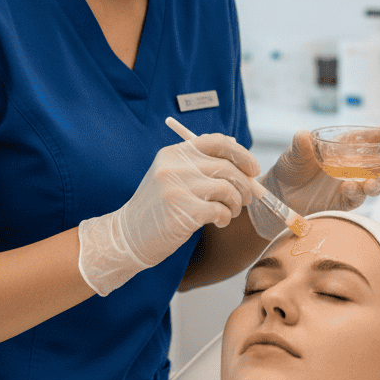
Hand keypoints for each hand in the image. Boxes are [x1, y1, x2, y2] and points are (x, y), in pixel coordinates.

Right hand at [78, 134, 259, 294]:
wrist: (126, 236)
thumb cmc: (158, 210)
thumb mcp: (173, 178)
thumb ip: (203, 168)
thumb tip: (246, 166)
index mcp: (174, 153)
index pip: (218, 142)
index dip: (242, 154)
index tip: (254, 169)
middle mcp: (175, 165)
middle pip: (228, 167)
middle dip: (245, 185)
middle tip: (245, 199)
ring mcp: (177, 187)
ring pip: (228, 189)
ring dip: (236, 204)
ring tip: (229, 212)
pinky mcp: (182, 211)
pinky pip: (221, 210)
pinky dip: (226, 217)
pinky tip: (218, 222)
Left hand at [247, 126, 379, 239]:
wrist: (277, 198)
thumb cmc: (288, 170)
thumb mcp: (293, 155)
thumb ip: (300, 147)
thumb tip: (303, 135)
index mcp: (345, 146)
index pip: (373, 137)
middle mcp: (352, 164)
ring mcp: (350, 183)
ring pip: (375, 182)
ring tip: (375, 182)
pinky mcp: (343, 202)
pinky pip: (356, 198)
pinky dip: (357, 194)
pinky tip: (352, 189)